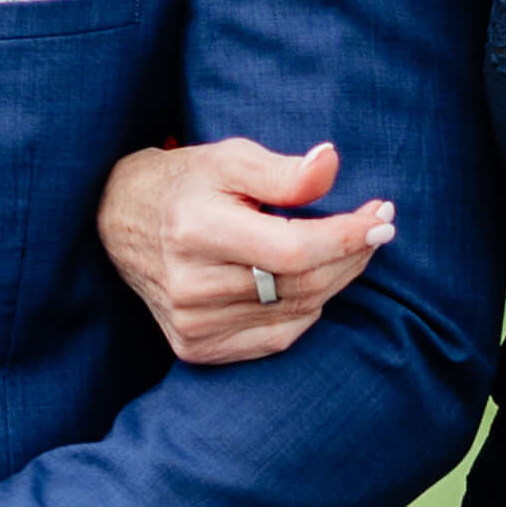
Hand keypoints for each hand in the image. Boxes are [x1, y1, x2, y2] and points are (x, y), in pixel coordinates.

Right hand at [96, 134, 396, 369]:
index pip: (293, 250)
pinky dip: (306, 309)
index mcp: (196, 230)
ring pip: (297, 312)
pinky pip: (277, 337)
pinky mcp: (196, 348)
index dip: (347, 236)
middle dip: (351, 254)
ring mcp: (192, 324)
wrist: (122, 222)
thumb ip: (283, 170)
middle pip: (302, 284)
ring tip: (348, 246)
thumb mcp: (230, 159)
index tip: (383, 216)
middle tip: (376, 225)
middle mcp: (190, 285)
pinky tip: (310, 280)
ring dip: (336, 280)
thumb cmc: (187, 183)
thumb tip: (331, 163)